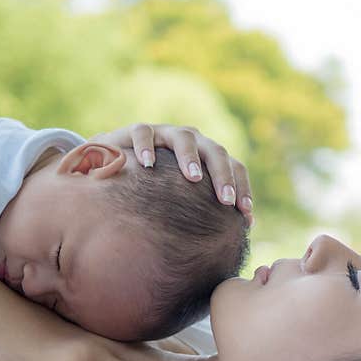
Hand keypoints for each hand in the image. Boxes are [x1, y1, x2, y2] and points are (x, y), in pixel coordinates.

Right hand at [89, 123, 253, 225]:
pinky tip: (148, 164)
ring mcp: (165, 134)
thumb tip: (247, 228)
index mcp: (207, 157)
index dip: (242, 188)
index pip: (234, 167)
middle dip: (223, 175)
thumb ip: (210, 209)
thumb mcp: (184, 198)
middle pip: (215, 151)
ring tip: (194, 178)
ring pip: (184, 138)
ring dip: (190, 157)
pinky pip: (143, 133)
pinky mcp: (136, 131)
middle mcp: (192, 142)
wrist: (114, 164)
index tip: (245, 214)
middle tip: (226, 201)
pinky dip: (146, 146)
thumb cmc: (157, 186)